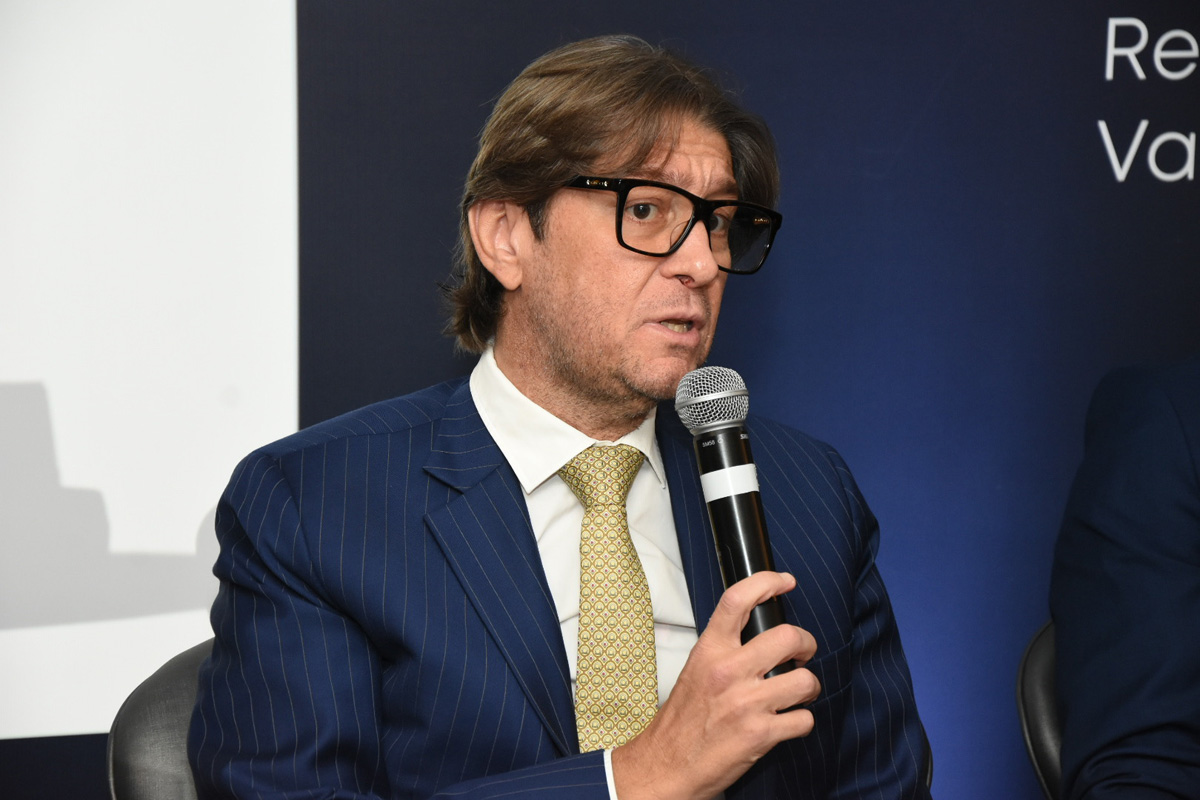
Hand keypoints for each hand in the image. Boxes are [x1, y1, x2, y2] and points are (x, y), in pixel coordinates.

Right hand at [611, 571, 818, 799]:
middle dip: (806, 643)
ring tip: (797, 692)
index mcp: (710, 651)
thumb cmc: (682, 720)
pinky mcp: (760, 735)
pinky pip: (804, 719)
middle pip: (788, 636)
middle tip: (803, 652)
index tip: (785, 581)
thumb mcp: (696, 669)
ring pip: (805, 680)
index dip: (767, 582)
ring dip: (808, 687)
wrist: (668, 765)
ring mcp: (746, 704)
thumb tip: (761, 635)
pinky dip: (801, 721)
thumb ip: (725, 649)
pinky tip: (787, 722)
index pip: (738, 600)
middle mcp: (728, 672)